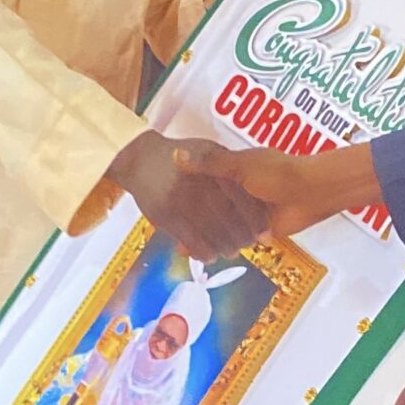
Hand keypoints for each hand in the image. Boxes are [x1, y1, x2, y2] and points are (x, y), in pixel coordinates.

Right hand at [110, 130, 268, 262]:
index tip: (264, 230)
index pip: (242, 196)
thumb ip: (229, 167)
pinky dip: (203, 251)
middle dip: (243, 234)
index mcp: (213, 166)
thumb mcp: (207, 150)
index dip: (255, 216)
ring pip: (211, 230)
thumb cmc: (179, 155)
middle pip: (229, 216)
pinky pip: (190, 240)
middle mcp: (198, 182)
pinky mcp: (165, 215)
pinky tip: (209, 255)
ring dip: (225, 246)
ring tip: (231, 251)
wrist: (140, 159)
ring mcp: (181, 199)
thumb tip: (254, 191)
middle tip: (250, 244)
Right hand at [175, 138, 379, 239]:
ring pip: (218, 222)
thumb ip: (209, 165)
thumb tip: (175, 156)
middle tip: (163, 214)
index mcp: (236, 171)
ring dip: (200, 231)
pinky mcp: (257, 229)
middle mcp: (241, 191)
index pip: (203, 178)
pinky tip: (194, 249)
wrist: (312, 193)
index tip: (161, 183)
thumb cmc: (277, 173)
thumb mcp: (240, 165)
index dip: (183, 182)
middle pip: (208, 204)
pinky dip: (214, 243)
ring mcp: (248, 211)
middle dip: (188, 211)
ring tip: (174, 237)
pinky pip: (231, 237)